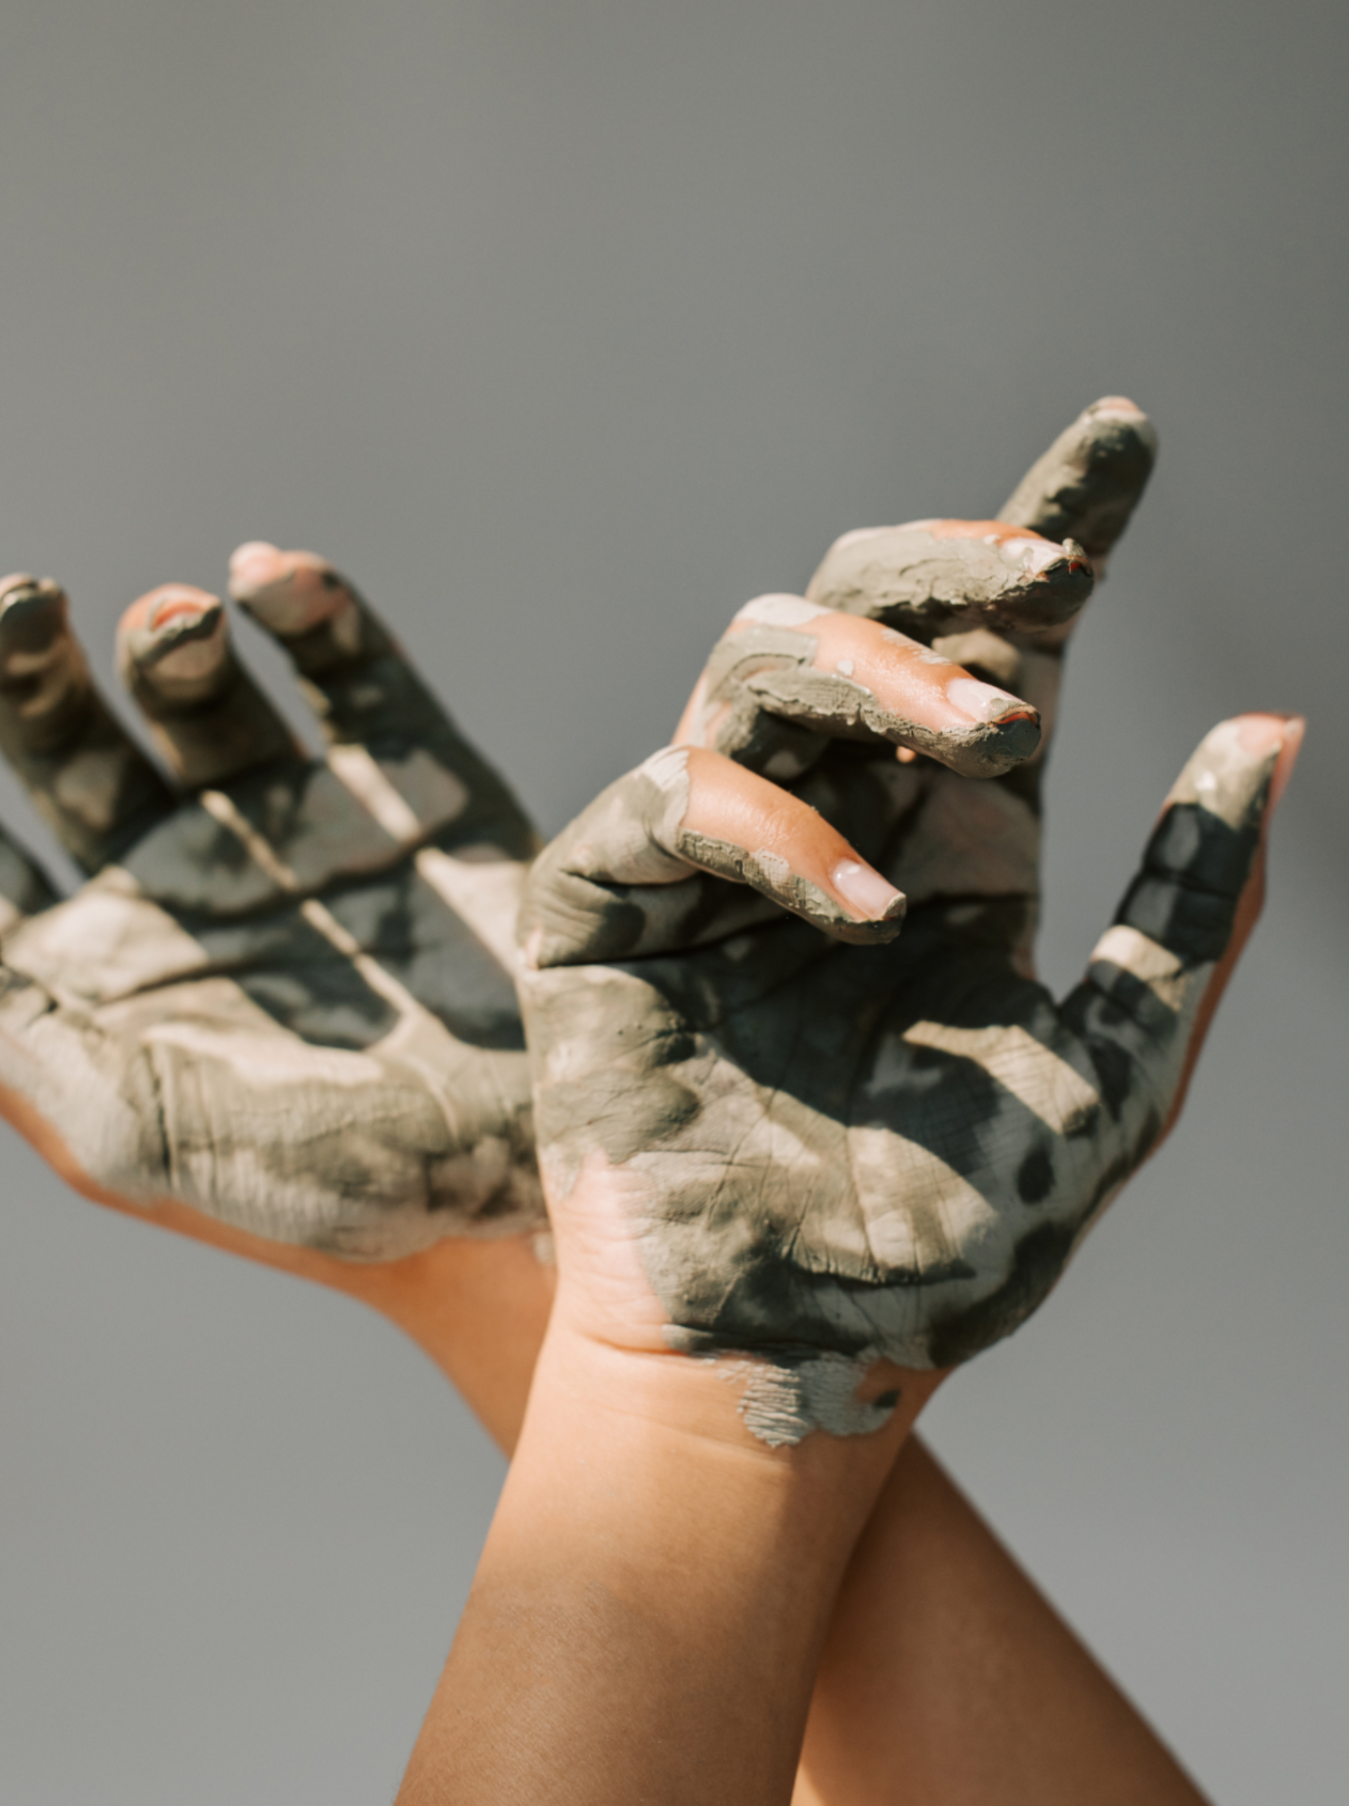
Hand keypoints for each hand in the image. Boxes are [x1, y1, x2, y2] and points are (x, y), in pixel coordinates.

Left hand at [0, 545, 544, 1264]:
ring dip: (166, 633)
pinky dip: (307, 608)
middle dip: (26, 661)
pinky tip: (266, 582)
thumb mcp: (122, 1129)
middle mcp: (182, 882)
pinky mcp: (413, 790)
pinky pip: (349, 671)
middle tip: (23, 601)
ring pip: (195, 688)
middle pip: (63, 737)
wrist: (532, 1181)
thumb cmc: (320, 1190)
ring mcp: (299, 826)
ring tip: (181, 621)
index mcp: (92, 965)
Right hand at [518, 399, 1301, 1443]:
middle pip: (866, 605)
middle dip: (954, 567)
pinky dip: (773, 825)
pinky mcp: (606, 904)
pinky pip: (676, 794)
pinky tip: (856, 909)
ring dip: (878, 669)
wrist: (795, 1361)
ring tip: (984, 736)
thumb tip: (1270, 732)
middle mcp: (831, 823)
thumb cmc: (950, 1241)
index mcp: (950, 845)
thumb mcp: (1110, 1073)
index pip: (997, 650)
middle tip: (1052, 585)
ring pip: (761, 656)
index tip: (1123, 437)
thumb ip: (1183, 909)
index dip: (1048, 529)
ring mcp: (710, 856)